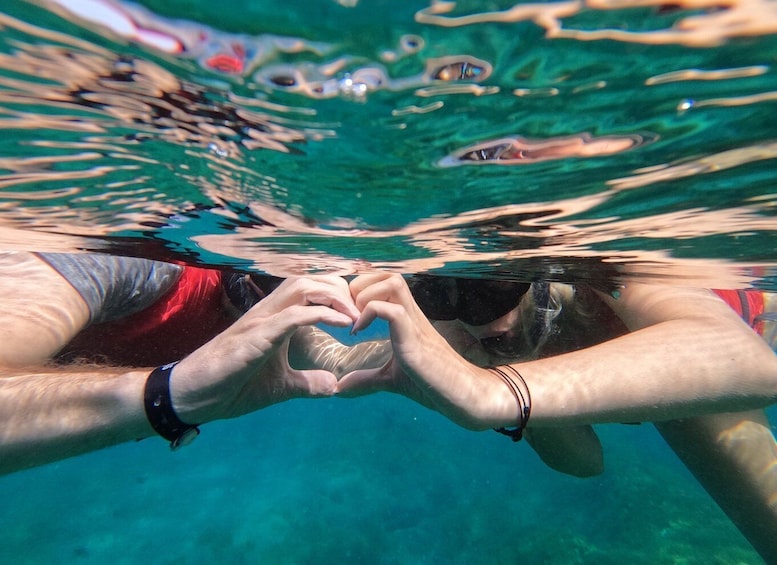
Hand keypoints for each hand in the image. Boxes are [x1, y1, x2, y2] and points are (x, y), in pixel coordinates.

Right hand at [170, 276, 359, 422]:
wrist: (195, 397)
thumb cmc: (232, 386)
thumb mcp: (280, 386)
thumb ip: (306, 382)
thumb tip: (333, 387)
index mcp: (275, 318)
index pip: (311, 289)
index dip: (338, 294)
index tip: (359, 313)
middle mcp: (268, 312)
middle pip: (310, 279)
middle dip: (340, 289)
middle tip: (361, 313)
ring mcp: (261, 321)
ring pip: (301, 287)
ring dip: (333, 297)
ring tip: (353, 316)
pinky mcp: (255, 337)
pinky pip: (292, 316)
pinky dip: (319, 315)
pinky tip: (341, 325)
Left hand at [338, 273, 519, 429]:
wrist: (461, 395)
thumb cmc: (431, 384)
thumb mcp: (390, 379)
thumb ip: (367, 380)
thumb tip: (341, 389)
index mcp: (407, 317)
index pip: (385, 281)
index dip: (361, 288)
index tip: (348, 313)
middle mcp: (412, 313)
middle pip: (388, 274)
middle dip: (361, 286)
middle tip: (349, 313)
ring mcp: (415, 323)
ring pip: (393, 282)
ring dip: (366, 295)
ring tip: (356, 319)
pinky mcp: (415, 338)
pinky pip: (392, 310)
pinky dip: (369, 314)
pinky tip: (359, 332)